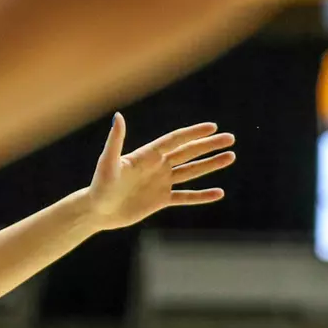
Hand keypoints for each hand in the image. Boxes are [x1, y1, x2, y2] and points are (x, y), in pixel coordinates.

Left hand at [80, 115, 233, 229]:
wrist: (95, 211)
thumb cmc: (99, 185)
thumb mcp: (108, 162)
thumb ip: (115, 140)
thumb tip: (118, 116)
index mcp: (147, 155)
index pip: (175, 140)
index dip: (193, 133)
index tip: (213, 127)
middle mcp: (156, 167)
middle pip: (188, 153)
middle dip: (209, 146)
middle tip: (231, 139)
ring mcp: (160, 183)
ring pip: (191, 172)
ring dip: (210, 165)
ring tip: (230, 157)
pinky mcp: (160, 200)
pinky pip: (185, 197)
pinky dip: (201, 196)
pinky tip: (218, 193)